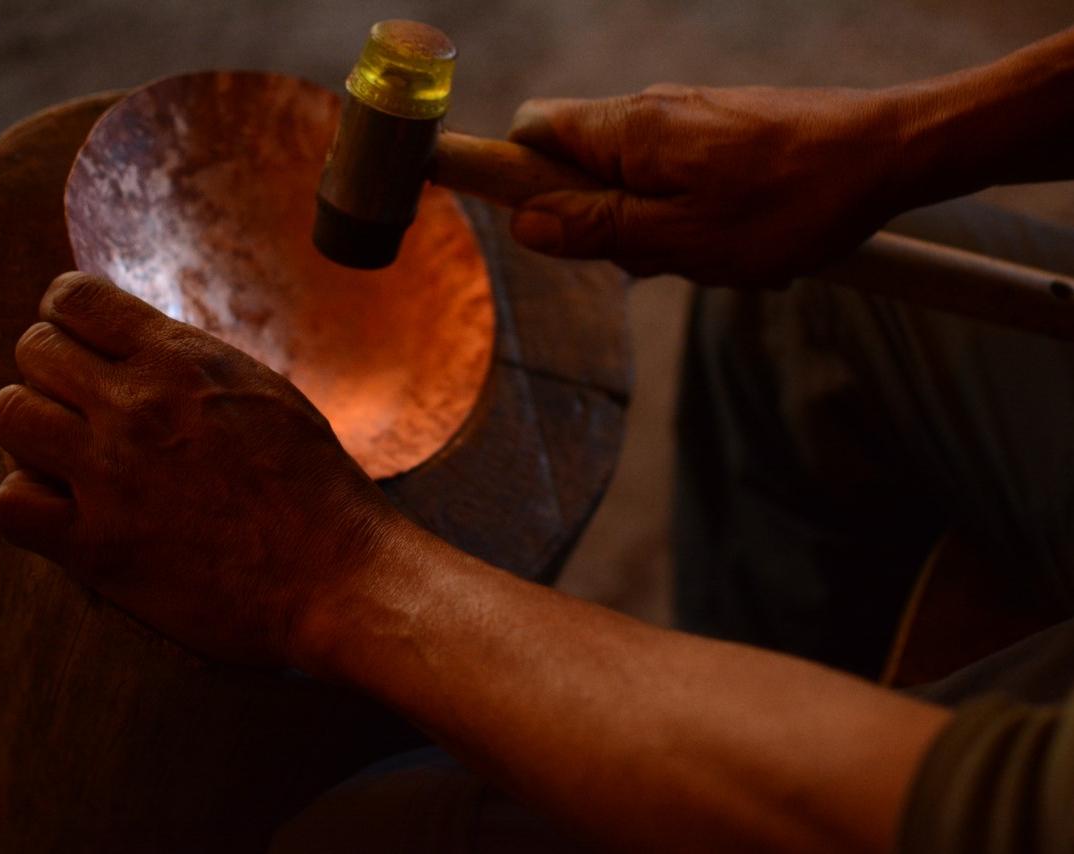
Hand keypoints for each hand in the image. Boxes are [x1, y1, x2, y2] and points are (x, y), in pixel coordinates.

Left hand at [0, 273, 400, 667]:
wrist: (339, 575)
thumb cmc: (316, 488)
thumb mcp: (266, 393)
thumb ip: (193, 365)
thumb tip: (139, 351)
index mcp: (184, 361)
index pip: (72, 298)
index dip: (69, 319)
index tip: (85, 348)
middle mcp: (138, 407)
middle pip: (34, 351)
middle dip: (54, 374)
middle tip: (86, 410)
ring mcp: (111, 476)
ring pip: (9, 415)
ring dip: (35, 433)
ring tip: (73, 458)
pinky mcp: (97, 547)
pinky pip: (10, 503)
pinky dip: (31, 504)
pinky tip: (71, 513)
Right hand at [508, 84, 902, 286]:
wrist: (889, 154)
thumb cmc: (792, 202)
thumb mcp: (683, 239)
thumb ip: (598, 230)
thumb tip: (526, 223)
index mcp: (627, 132)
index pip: (528, 132)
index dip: (502, 170)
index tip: (497, 204)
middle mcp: (647, 112)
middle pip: (575, 164)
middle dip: (596, 221)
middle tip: (651, 254)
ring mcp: (683, 119)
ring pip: (628, 181)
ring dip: (651, 228)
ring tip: (712, 250)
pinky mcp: (716, 131)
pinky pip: (672, 179)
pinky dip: (687, 216)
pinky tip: (736, 238)